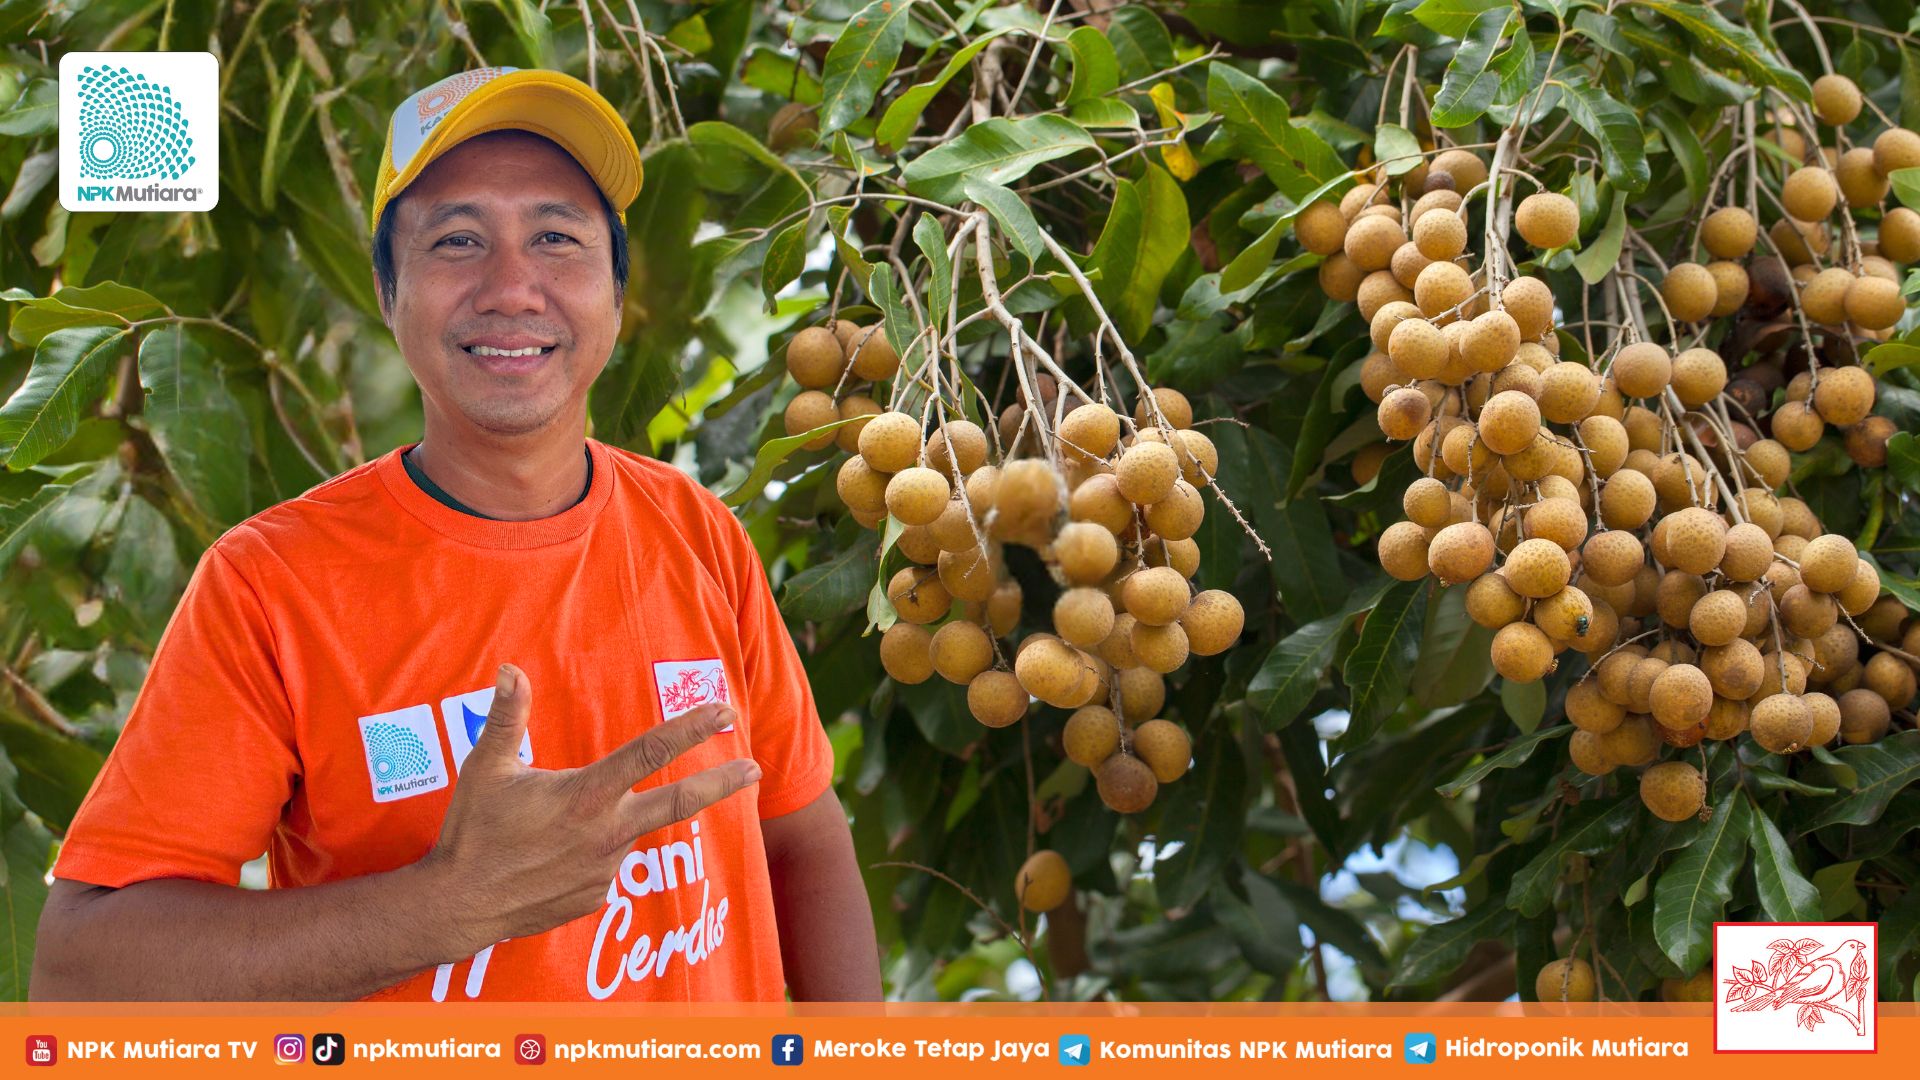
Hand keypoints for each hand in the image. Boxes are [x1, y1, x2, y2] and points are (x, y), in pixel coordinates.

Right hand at [419, 663, 758, 952]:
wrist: (460, 905)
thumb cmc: (473, 831)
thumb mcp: (486, 768)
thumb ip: (507, 717)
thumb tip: (511, 669)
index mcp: (586, 795)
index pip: (649, 752)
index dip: (691, 728)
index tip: (724, 711)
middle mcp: (606, 833)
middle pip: (679, 803)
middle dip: (722, 784)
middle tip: (754, 769)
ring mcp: (606, 869)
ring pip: (623, 832)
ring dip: (606, 823)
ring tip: (547, 832)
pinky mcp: (597, 896)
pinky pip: (603, 864)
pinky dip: (588, 852)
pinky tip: (548, 858)